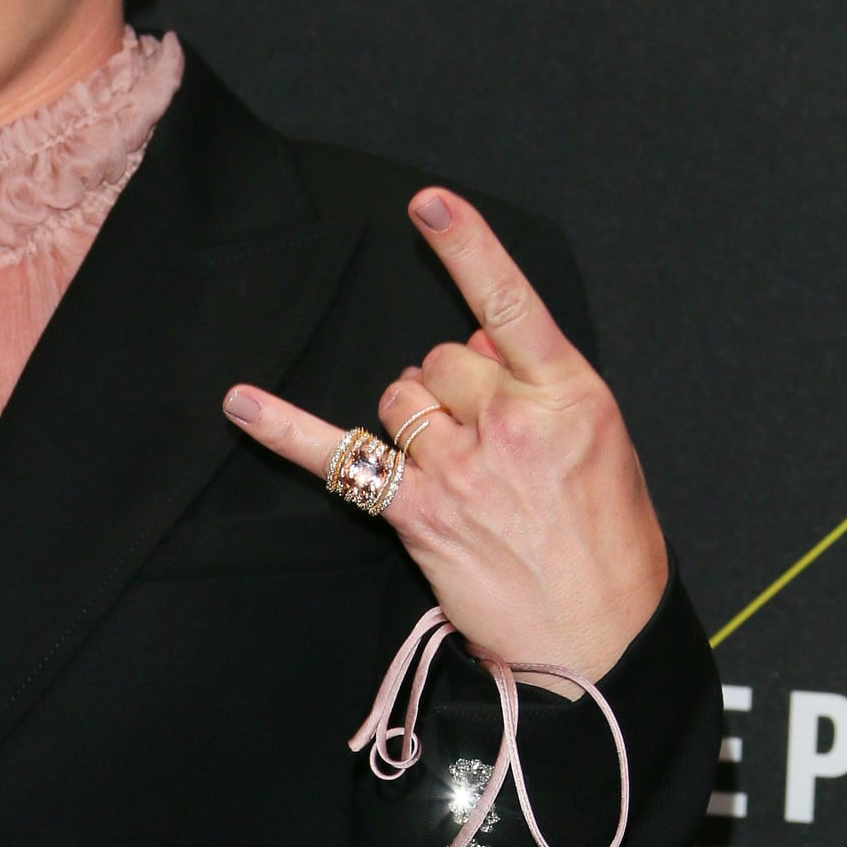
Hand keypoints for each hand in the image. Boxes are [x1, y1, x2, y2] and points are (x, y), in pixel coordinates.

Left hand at [222, 189, 667, 692]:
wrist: (601, 643)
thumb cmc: (606, 540)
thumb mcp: (601, 442)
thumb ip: (535, 380)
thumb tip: (476, 339)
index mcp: (570, 395)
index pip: (511, 305)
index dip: (468, 249)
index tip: (427, 204)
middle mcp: (511, 422)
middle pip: (438, 357)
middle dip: (451, 387)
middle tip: (487, 442)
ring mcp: (461, 466)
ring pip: (397, 396)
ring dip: (412, 420)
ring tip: (457, 469)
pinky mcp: (418, 510)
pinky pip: (340, 457)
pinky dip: (285, 430)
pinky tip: (240, 404)